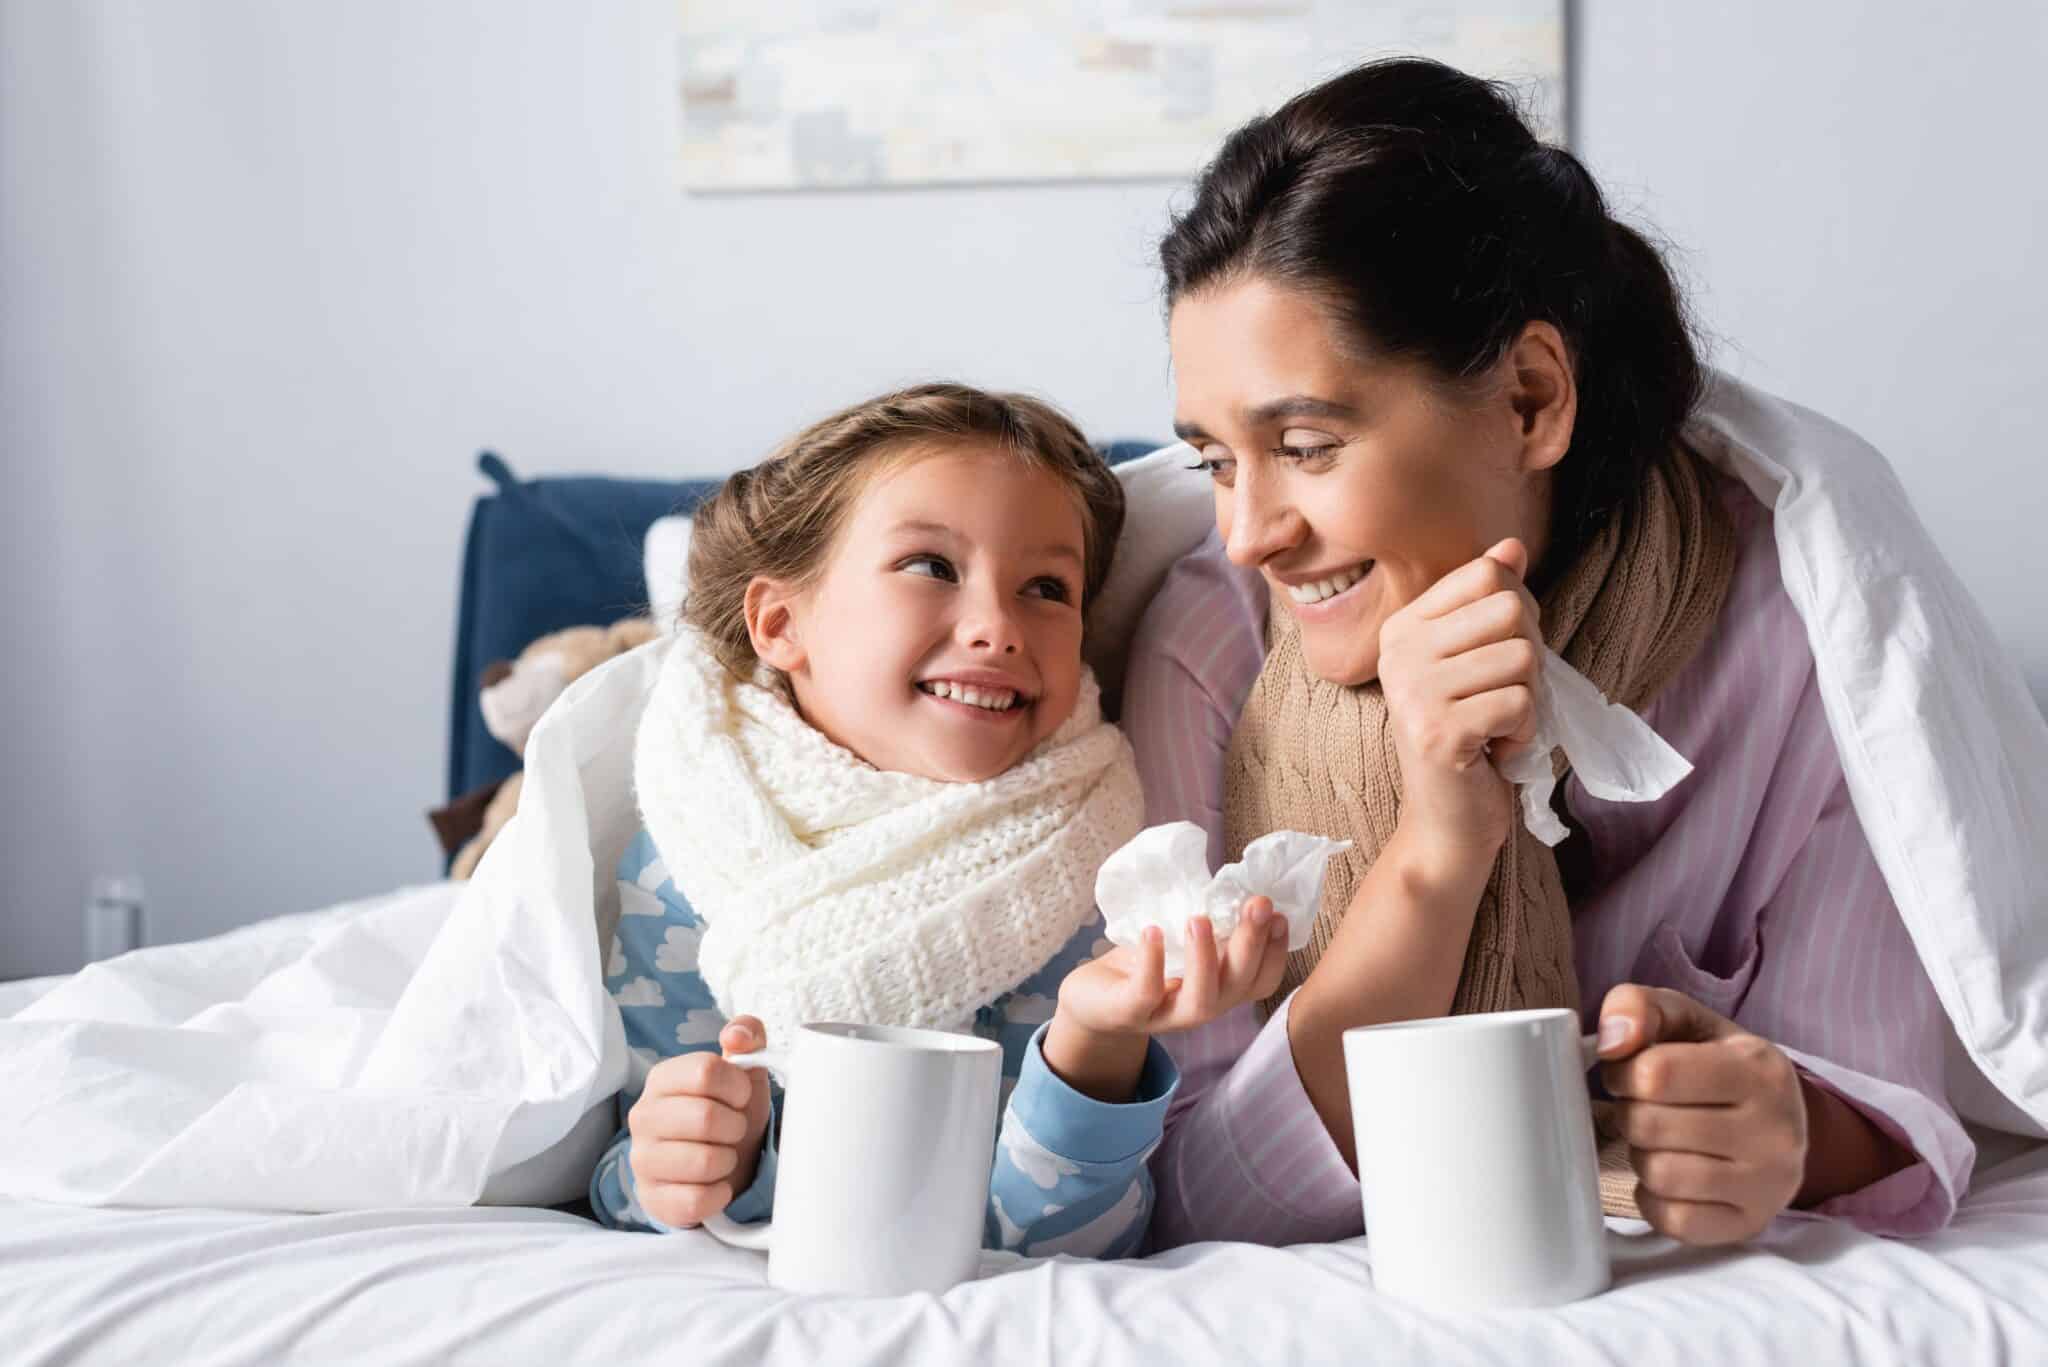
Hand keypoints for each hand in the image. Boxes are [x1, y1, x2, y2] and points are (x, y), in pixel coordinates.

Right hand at [626, 1015, 773, 1228]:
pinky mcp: (651, 1200)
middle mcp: (642, 1116)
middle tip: (733, 1130)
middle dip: (734, 1126)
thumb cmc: (730, 1114)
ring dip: (728, 1160)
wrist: (721, 1166)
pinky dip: (718, 1194)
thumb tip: (735, 1035)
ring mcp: (642, 1160)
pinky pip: (696, 1201)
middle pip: (705, 1117)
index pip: (706, 1071)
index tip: (740, 1097)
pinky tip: (715, 1185)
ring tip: (722, 1155)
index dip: (737, 1086)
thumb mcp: (744, 1072)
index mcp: (662, 1078)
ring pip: (703, 1161)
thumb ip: (747, 1036)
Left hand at [1057, 897, 1289, 1035]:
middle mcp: (1203, 1006)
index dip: (1276, 950)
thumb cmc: (1145, 963)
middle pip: (1239, 985)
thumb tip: (1235, 880)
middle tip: (1258, 904)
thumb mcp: (1182, 941)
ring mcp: (1166, 1015)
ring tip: (1198, 919)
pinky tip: (1153, 931)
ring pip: (1201, 1001)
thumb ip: (1210, 922)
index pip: (1262, 980)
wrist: (1093, 998)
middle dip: (1252, 943)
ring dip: (1205, 958)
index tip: (1279, 913)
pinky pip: (1145, 995)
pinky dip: (1152, 962)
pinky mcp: (1129, 1013)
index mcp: (1221, 989)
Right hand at [1376, 538, 1543, 869]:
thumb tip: (1513, 545)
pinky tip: (1495, 750)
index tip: (1498, 657)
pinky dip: (1525, 733)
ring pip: (1522, 657)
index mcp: (1403, 627)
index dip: (1519, 612)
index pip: (1488, 574)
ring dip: (1529, 700)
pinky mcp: (1439, 732)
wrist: (1448, 821)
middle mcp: (1398, 653)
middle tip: (1502, 696)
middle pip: (1510, 609)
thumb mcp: (1477, 660)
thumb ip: (1490, 602)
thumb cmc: (1471, 735)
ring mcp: (1414, 693)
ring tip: (1497, 726)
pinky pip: (1520, 703)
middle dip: (1529, 656)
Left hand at [1596, 985, 1807, 1244]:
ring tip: (1660, 1140)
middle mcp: (1774, 1130)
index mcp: (1758, 1068)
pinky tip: (1670, 1176)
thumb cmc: (1718, 1062)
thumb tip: (1610, 1041)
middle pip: (1650, 1125)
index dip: (1622, 1073)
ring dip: (1641, 1155)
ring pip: (1658, 1174)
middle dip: (1630, 1113)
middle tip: (1643, 1108)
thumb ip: (1639, 1007)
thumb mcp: (1685, 1019)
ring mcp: (1767, 1185)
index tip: (1627, 1074)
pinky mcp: (1750, 1224)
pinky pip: (1672, 1221)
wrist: (1781, 1119)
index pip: (1655, 1073)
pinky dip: (1654, 1198)